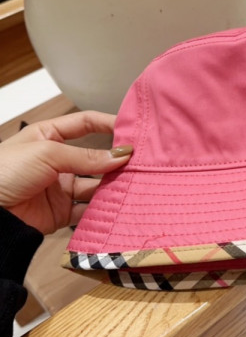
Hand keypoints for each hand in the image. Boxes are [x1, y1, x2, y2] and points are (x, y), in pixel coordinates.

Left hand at [0, 110, 132, 237]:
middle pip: (94, 158)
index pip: (84, 124)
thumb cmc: (5, 171)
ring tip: (133, 186)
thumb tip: (120, 154)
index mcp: (48, 136)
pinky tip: (118, 207)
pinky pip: (86, 210)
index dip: (108, 124)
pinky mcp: (60, 212)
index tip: (132, 129)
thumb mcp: (47, 153)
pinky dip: (102, 210)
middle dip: (116, 161)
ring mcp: (59, 187)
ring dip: (112, 187)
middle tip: (141, 163)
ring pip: (94, 186)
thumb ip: (86, 156)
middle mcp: (56, 160)